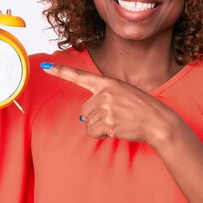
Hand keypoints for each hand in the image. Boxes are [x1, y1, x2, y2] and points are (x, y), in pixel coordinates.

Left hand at [42, 63, 181, 147]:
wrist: (158, 121)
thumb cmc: (141, 109)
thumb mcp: (123, 94)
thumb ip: (102, 100)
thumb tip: (80, 118)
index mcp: (108, 82)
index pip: (79, 76)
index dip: (60, 71)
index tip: (45, 66)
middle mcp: (105, 92)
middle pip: (83, 110)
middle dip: (95, 118)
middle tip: (115, 118)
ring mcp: (106, 107)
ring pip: (87, 123)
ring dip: (100, 128)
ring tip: (118, 123)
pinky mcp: (108, 121)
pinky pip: (93, 132)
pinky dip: (101, 135)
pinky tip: (116, 130)